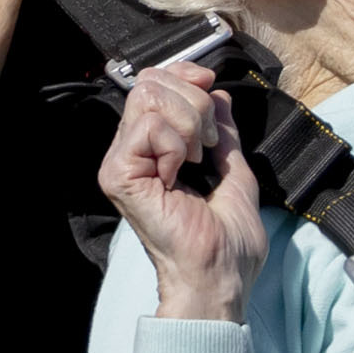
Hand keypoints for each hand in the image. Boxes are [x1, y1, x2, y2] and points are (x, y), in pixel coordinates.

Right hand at [99, 59, 269, 322]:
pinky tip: (179, 173)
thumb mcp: (234, 171)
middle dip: (194, 102)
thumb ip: (223, 133)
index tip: (211, 91)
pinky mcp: (119, 175)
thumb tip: (218, 95)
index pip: (155, 83)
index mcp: (153, 151)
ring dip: (188, 123)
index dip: (186, 76)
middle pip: (151, 82)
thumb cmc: (228, 244)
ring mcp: (122, 164)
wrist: (219, 276)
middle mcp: (132, 154)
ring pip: (149, 97)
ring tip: (194, 160)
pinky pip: (149, 126)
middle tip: (206, 146)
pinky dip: (176, 143)